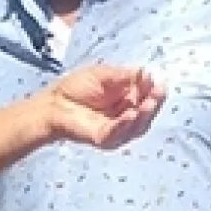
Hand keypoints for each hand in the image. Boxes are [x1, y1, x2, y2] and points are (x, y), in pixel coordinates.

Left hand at [38, 65, 165, 148]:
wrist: (52, 103)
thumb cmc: (75, 88)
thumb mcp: (104, 75)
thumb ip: (125, 76)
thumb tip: (146, 72)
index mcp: (126, 101)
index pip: (147, 97)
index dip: (154, 90)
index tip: (158, 80)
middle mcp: (125, 118)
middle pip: (146, 113)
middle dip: (154, 102)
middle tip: (158, 91)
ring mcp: (116, 130)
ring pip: (138, 126)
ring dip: (145, 114)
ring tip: (149, 102)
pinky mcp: (104, 138)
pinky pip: (119, 133)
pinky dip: (126, 124)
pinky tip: (131, 113)